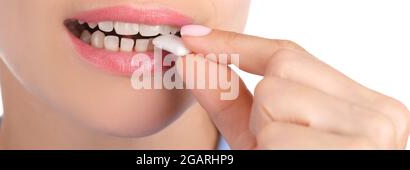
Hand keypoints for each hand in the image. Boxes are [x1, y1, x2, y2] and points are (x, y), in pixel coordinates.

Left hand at [176, 25, 409, 148]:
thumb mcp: (263, 141)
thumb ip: (231, 100)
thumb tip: (193, 60)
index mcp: (363, 105)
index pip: (290, 53)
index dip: (235, 44)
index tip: (193, 39)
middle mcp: (381, 113)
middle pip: (281, 73)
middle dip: (261, 110)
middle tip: (279, 147)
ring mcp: (374, 135)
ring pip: (276, 99)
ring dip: (266, 136)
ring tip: (290, 159)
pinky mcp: (357, 152)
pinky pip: (278, 136)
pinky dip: (271, 154)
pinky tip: (292, 166)